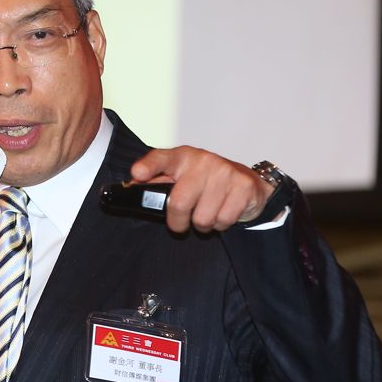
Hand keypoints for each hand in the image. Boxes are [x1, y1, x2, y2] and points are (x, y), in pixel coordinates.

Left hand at [130, 147, 275, 233]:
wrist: (249, 183)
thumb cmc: (207, 182)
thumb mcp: (181, 177)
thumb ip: (157, 182)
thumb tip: (133, 188)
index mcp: (182, 157)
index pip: (160, 158)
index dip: (148, 167)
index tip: (137, 174)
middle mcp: (203, 161)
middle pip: (179, 203)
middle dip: (178, 222)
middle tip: (181, 222)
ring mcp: (225, 172)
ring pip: (203, 218)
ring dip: (202, 224)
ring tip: (207, 213)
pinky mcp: (243, 186)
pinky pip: (223, 221)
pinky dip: (221, 224)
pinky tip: (222, 212)